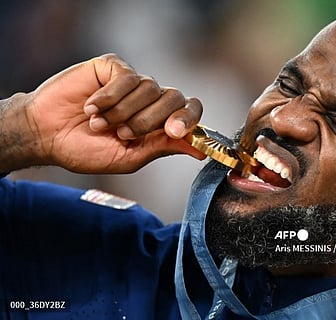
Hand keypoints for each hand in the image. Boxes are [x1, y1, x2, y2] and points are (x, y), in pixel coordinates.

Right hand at [25, 53, 204, 172]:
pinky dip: (109, 97)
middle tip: (122, 134)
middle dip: (149, 120)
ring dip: (124, 112)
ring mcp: (133, 83)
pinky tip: (91, 106)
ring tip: (99, 124)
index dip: (188, 119)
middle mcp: (151, 100)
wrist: (46, 135)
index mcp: (159, 122)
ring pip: (150, 87)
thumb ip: (163, 148)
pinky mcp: (113, 67)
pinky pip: (126, 77)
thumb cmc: (86, 150)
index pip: (190, 111)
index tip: (173, 131)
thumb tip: (199, 151)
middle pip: (174, 98)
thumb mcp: (129, 157)